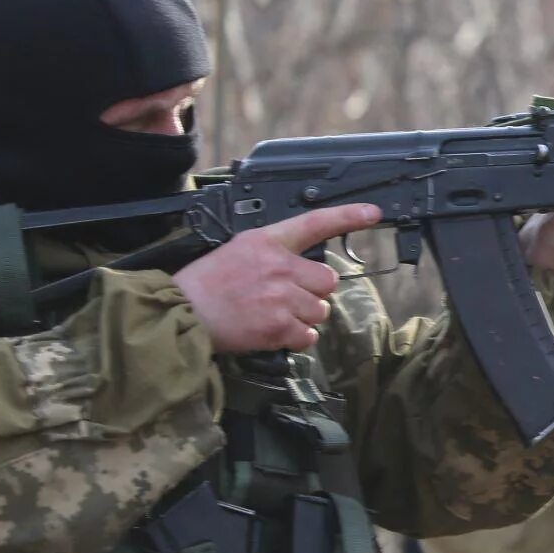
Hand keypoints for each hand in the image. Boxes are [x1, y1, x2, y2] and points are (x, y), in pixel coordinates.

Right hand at [173, 203, 378, 352]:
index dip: (348, 217)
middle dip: (313, 292)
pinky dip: (295, 339)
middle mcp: (279, 266)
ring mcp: (280, 297)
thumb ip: (273, 252)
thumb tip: (300, 266)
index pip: (315, 222)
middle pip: (327, 281)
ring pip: (320, 310)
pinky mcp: (277, 327)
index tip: (373, 213)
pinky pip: (307, 335)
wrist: (181, 312)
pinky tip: (272, 332)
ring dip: (303, 317)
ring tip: (272, 316)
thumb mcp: (238, 250)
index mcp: (267, 241)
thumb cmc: (205, 284)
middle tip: (286, 298)